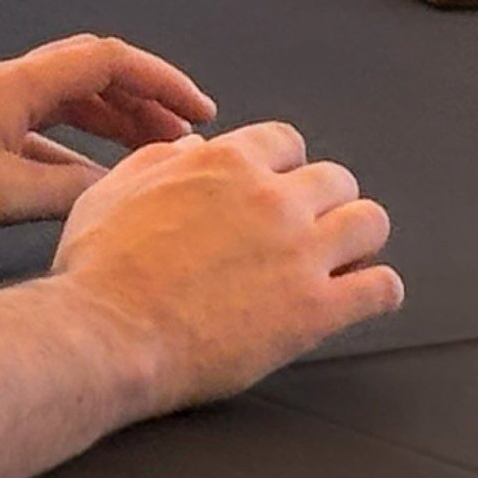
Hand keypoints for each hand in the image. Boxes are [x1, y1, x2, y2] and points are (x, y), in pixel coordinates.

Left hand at [0, 32, 212, 258]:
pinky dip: (74, 151)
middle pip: (91, 77)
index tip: (198, 110)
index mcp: (17, 85)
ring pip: (66, 106)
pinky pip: (40, 134)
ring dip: (111, 125)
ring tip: (149, 157)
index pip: (107, 59)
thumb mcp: (0, 194)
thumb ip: (67, 190)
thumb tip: (119, 190)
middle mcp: (6, 88)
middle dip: (143, 101)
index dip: (159, 79)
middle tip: (184, 136)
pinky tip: (89, 183)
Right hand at [51, 119, 401, 409]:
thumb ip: (158, 161)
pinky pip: (380, 288)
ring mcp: (298, 253)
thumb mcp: (113, 191)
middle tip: (312, 231)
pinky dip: (380, 290)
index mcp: (225, 164)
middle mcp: (271, 199)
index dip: (285, 168)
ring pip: (370, 222)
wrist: (105, 335)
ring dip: (360, 239)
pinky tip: (369, 296)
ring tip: (348, 259)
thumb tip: (194, 148)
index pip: (286, 143)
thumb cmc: (98, 270)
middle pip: (336, 179)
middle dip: (326, 203)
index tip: (281, 190)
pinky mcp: (313, 310)